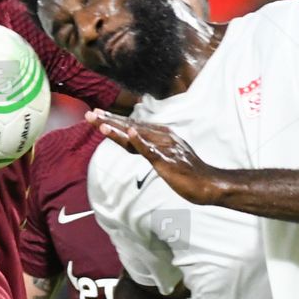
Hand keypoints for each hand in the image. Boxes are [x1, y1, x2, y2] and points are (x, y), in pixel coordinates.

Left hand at [85, 109, 218, 204]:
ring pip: (137, 135)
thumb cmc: (188, 172)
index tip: (96, 115)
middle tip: (89, 115)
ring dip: (118, 129)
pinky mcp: (168, 160)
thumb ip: (149, 148)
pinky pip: (151, 149)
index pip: (132, 125)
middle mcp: (162, 137)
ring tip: (100, 123)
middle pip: (130, 127)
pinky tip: (129, 133)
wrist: (209, 183)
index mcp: (161, 135)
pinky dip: (140, 141)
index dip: (113, 121)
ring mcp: (165, 147)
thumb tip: (133, 141)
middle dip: (109, 121)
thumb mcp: (164, 156)